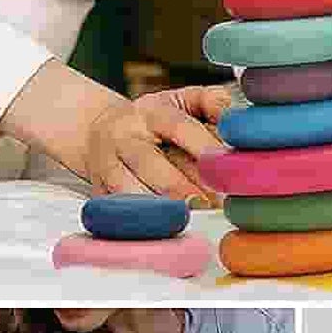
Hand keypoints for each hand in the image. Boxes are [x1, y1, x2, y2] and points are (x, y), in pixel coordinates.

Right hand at [0, 62, 226, 204]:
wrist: (98, 131)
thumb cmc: (155, 120)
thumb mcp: (183, 100)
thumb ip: (211, 101)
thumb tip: (232, 116)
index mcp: (151, 112)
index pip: (179, 126)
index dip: (202, 146)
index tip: (226, 168)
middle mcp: (125, 137)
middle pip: (150, 164)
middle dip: (182, 188)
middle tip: (212, 206)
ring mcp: (107, 166)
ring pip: (129, 191)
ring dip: (159, 210)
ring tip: (189, 222)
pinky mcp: (98, 192)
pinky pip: (117, 212)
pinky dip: (139, 224)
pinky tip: (163, 232)